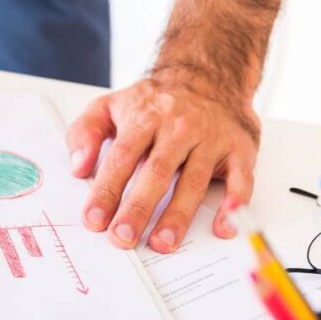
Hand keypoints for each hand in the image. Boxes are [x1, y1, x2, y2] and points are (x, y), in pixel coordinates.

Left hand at [65, 75, 259, 252]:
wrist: (209, 76)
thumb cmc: (155, 101)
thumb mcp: (110, 105)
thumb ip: (85, 133)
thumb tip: (78, 167)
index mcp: (145, 118)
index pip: (122, 157)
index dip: (106, 190)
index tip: (94, 219)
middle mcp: (179, 128)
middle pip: (156, 172)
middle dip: (138, 208)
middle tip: (122, 237)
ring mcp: (211, 139)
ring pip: (193, 181)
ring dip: (178, 215)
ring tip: (162, 243)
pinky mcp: (239, 149)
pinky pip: (242, 179)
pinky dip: (236, 203)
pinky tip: (224, 226)